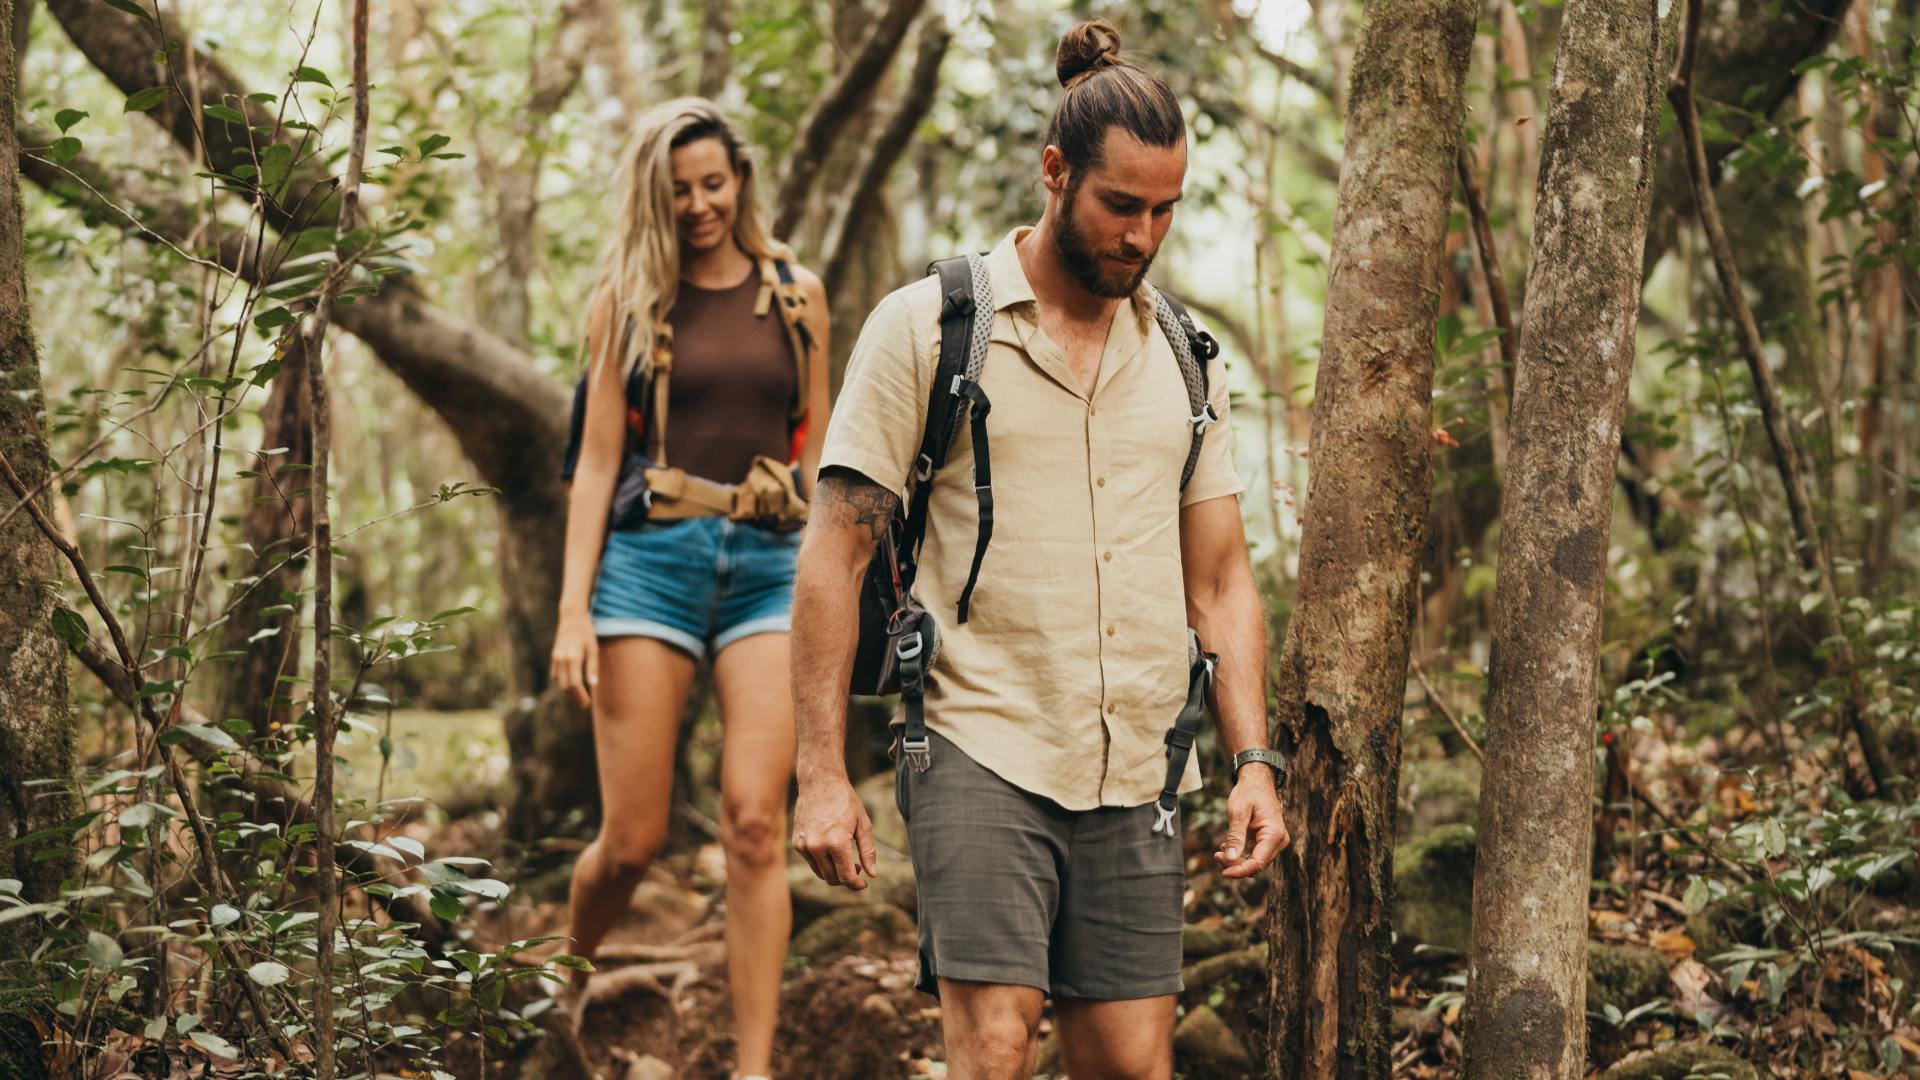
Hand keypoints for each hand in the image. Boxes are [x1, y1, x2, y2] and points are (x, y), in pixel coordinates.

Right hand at [548, 610, 597, 708]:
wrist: (571, 618)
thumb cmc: (586, 632)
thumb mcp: (594, 648)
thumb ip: (593, 667)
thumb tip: (593, 685)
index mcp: (573, 657)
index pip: (575, 684)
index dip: (580, 696)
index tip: (587, 703)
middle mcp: (562, 659)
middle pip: (565, 686)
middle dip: (574, 697)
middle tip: (584, 704)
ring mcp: (556, 658)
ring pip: (559, 682)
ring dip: (568, 691)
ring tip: (579, 696)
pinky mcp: (553, 657)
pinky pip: (555, 675)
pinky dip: (562, 682)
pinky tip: (571, 685)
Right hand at [792, 776, 877, 890]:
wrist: (820, 782)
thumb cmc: (845, 801)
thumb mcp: (863, 824)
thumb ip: (868, 851)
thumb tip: (872, 874)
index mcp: (836, 842)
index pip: (846, 877)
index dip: (857, 884)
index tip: (864, 883)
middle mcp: (817, 846)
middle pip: (833, 878)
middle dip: (847, 878)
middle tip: (858, 867)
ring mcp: (804, 846)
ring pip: (821, 873)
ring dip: (835, 872)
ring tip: (847, 858)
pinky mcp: (797, 843)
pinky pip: (812, 862)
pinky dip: (823, 862)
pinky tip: (833, 849)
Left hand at [1214, 765, 1288, 878]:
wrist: (1257, 780)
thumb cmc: (1248, 792)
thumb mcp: (1238, 812)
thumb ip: (1235, 836)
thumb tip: (1230, 859)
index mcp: (1274, 833)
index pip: (1258, 863)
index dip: (1240, 871)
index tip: (1223, 873)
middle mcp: (1279, 840)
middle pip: (1257, 865)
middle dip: (1235, 865)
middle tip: (1217, 854)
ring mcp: (1275, 841)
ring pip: (1255, 862)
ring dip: (1237, 860)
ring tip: (1221, 849)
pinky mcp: (1269, 840)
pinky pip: (1255, 854)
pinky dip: (1241, 854)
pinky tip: (1228, 846)